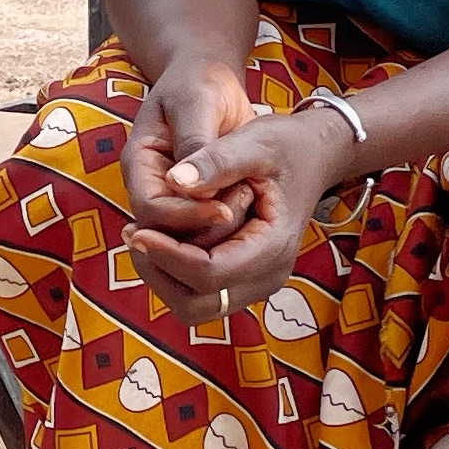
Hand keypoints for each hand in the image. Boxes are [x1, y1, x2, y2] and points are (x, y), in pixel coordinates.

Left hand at [121, 100, 356, 328]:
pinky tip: (159, 238)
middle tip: (134, 232)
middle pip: (198, 303)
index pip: (210, 273)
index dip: (168, 256)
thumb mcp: (253, 141)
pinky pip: (199, 294)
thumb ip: (216, 161)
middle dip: (160, 271)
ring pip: (194, 307)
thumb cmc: (285, 145)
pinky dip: (173, 274)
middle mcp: (267, 275)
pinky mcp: (243, 278)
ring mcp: (256, 282)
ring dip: (163, 277)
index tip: (138, 228)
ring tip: (142, 235)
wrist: (314, 154)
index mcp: (273, 246)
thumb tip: (173, 182)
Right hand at [123, 59, 260, 241]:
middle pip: (166, 232)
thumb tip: (189, 186)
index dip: (184, 217)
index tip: (224, 211)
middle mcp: (151, 185)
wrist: (211, 80)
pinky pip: (209, 225)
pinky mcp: (198, 199)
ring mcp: (173, 194)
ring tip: (252, 200)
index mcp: (139, 162)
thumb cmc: (199, 82)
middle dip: (205, 228)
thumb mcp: (197, 100)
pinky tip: (254, 203)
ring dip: (221, 229)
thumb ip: (194, 141)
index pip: (149, 209)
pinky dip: (232, 222)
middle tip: (245, 207)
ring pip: (189, 234)